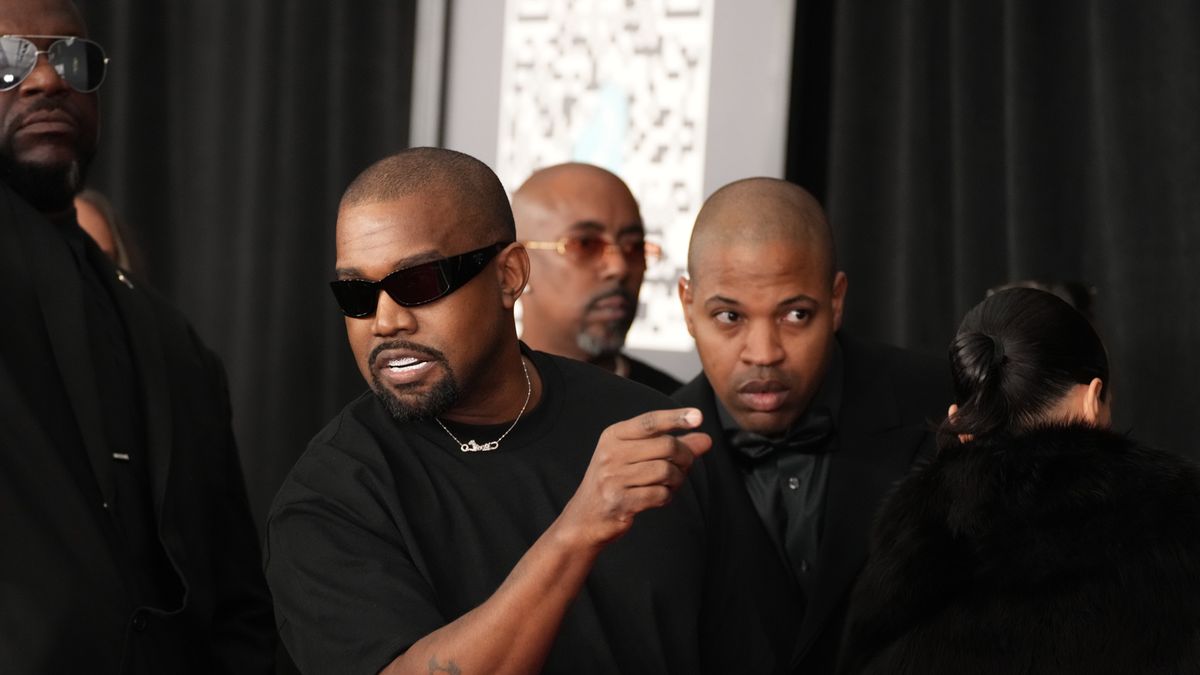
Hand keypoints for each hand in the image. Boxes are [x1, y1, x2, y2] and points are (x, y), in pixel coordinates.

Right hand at [556, 408, 711, 549]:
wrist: (585, 518)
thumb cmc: (615, 480)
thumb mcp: (636, 456)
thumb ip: (671, 445)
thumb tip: (706, 440)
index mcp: (614, 435)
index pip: (650, 422)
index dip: (676, 418)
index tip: (698, 416)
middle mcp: (611, 453)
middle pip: (665, 446)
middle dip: (685, 456)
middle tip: (687, 464)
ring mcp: (614, 478)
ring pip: (665, 471)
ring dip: (677, 479)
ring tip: (672, 483)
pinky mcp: (620, 501)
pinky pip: (659, 494)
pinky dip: (667, 496)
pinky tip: (661, 496)